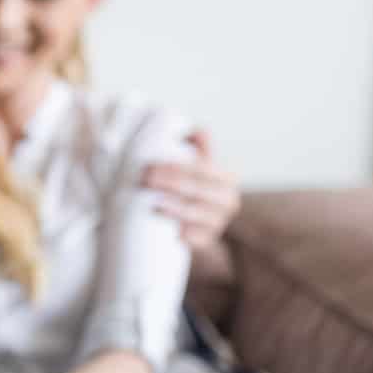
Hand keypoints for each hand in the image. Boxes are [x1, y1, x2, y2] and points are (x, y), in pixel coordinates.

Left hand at [141, 129, 241, 252]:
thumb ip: (196, 143)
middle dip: (171, 184)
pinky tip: (171, 231)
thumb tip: (197, 131)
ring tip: (153, 204)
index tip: (150, 166)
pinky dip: (186, 236)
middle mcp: (227, 201)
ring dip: (175, 209)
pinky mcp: (206, 241)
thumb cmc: (188, 184)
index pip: (202, 169)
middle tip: (144, 180)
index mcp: (226, 178)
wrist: (191, 221)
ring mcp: (217, 223)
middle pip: (198, 191)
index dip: (176, 167)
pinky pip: (199, 240)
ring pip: (197, 215)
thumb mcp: (194, 162)